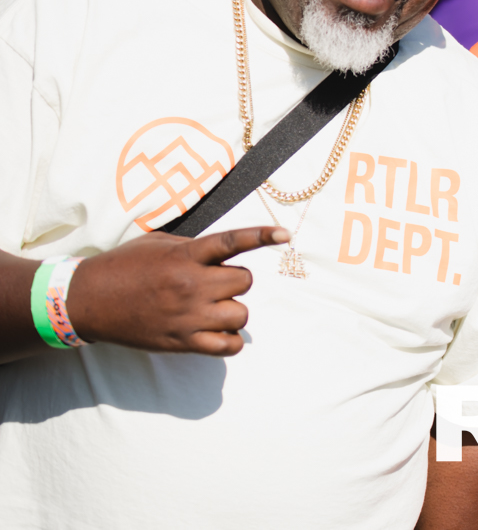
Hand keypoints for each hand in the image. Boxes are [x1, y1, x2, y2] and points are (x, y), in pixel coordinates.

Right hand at [66, 226, 289, 355]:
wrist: (88, 300)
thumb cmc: (123, 266)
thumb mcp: (158, 243)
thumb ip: (194, 246)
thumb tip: (223, 251)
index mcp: (186, 255)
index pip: (233, 242)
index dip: (262, 236)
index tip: (285, 234)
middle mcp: (191, 285)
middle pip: (245, 282)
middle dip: (236, 281)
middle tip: (215, 282)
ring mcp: (188, 316)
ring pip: (241, 314)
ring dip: (233, 310)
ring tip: (212, 308)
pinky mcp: (182, 342)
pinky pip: (227, 346)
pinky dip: (230, 341)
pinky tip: (219, 332)